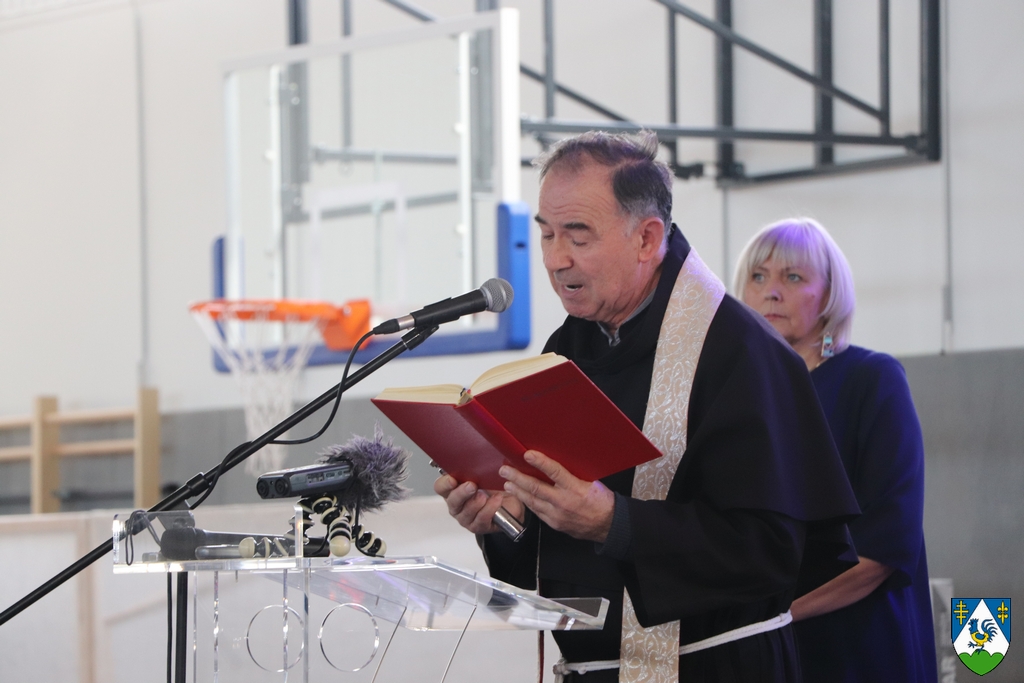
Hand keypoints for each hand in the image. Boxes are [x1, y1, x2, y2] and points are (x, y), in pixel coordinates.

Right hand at [434, 473, 525, 534]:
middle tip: (472, 486)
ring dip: (476, 502)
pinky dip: (490, 508)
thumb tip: (470, 458)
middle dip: (461, 493)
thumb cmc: (493, 485)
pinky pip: (482, 519)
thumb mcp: (482, 474)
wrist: (511, 500)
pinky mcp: (479, 526)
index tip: (452, 479)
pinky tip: (497, 500)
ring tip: (485, 495)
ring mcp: (466, 518)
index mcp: (452, 489)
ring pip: (466, 512)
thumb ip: (473, 468)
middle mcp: (456, 505)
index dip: (445, 483)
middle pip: (452, 501)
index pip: (440, 487)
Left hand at [500, 450, 614, 542]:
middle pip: (536, 488)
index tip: (527, 454)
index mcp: (575, 488)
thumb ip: (573, 474)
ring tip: (507, 484)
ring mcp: (557, 515)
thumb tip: (555, 463)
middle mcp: (564, 502)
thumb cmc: (602, 501)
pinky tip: (521, 497)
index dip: (540, 462)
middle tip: (505, 470)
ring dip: (518, 491)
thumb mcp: (592, 482)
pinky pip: (537, 512)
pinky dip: (527, 503)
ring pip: (533, 501)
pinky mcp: (554, 524)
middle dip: (518, 478)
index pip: (555, 472)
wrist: (608, 525)